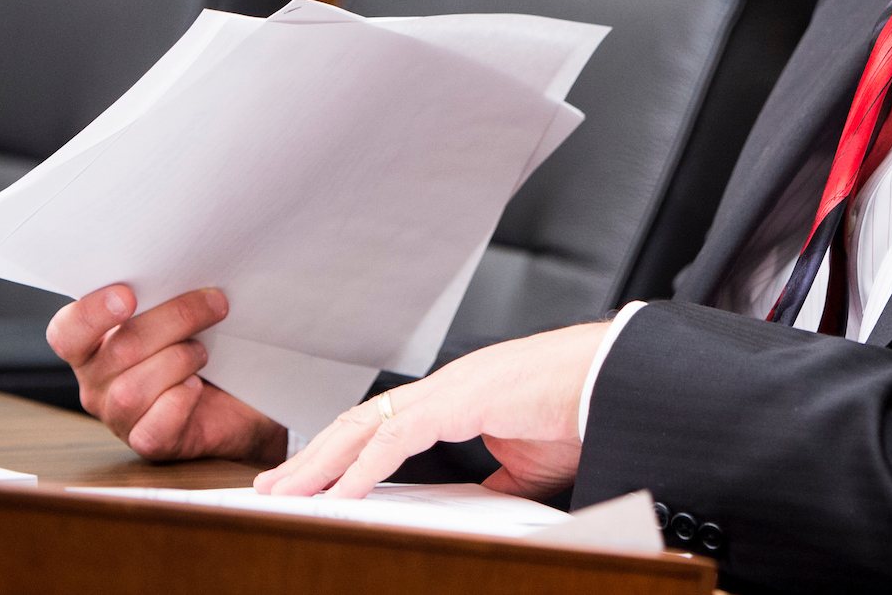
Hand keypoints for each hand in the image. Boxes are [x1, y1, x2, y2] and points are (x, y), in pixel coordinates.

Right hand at [46, 284, 286, 465]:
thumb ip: (165, 290)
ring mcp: (118, 416)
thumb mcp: (182, 311)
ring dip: (180, 360)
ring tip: (204, 353)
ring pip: (132, 390)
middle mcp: (96, 382)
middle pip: (119, 351)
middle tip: (215, 302)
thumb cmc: (206, 342)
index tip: (128, 295)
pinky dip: (180, 402)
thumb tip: (187, 259)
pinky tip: (196, 388)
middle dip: (174, 320)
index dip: (91, 314)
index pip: (66, 331)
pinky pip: (153, 427)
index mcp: (94, 343)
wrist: (242, 395)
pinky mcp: (148, 442)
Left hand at [254, 320, 609, 500]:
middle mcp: (444, 388)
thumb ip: (493, 483)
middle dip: (314, 458)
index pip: (383, 425)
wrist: (617, 382)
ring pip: (366, 426)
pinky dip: (363, 468)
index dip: (344, 453)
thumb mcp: (527, 465)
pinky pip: (398, 437)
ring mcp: (450, 389)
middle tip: (274, 487)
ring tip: (286, 492)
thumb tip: (475, 510)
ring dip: (321, 463)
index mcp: (457, 398)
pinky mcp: (461, 399)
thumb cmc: (583, 411)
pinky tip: (338, 493)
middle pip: (360, 423)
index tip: (313, 481)